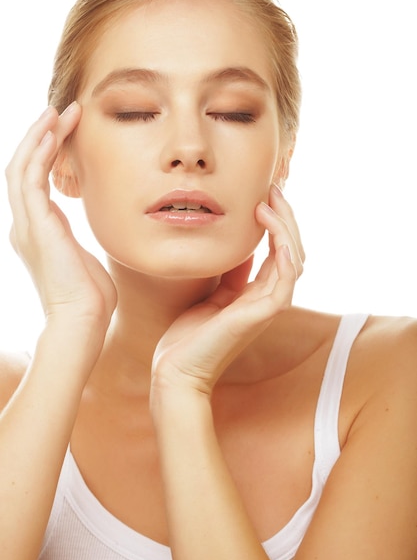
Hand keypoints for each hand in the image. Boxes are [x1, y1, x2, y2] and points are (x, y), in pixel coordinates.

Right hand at [5, 104, 116, 331]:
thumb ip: (81, 239)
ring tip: (59, 111)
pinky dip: (40, 151)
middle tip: (62, 111)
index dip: (47, 154)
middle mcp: (25, 225)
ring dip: (39, 135)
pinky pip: (30, 177)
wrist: (82, 321)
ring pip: (22, 166)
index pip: (35, 182)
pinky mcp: (35, 224)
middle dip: (41, 137)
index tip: (67, 132)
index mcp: (38, 232)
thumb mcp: (86, 258)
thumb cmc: (91, 297)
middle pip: (24, 168)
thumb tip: (95, 228)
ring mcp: (26, 224)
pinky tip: (55, 131)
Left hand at [151, 185, 303, 396]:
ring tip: (269, 202)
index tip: (264, 195)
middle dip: (286, 217)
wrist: (175, 370)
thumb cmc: (188, 337)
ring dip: (286, 228)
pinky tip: (275, 234)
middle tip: (272, 189)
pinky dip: (286, 254)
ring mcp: (266, 307)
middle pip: (294, 250)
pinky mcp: (259, 315)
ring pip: (294, 260)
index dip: (277, 222)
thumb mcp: (211, 294)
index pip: (281, 251)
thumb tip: (238, 246)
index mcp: (257, 294)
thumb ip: (230, 273)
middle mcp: (267, 299)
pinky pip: (285, 280)